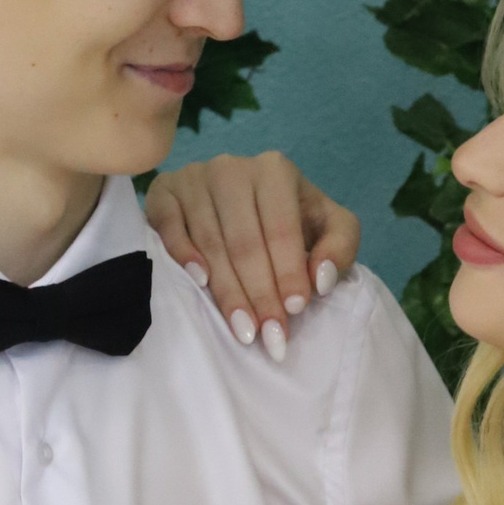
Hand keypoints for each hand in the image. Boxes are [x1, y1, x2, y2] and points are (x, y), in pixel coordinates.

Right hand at [145, 151, 360, 360]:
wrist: (240, 198)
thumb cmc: (288, 218)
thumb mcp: (327, 225)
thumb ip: (340, 246)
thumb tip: (320, 278)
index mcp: (274, 170)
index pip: (281, 229)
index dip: (288, 272)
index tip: (294, 310)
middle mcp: (231, 168)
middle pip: (245, 242)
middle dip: (260, 294)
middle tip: (269, 336)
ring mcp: (194, 178)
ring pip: (210, 242)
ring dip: (227, 291)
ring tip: (243, 330)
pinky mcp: (163, 191)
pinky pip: (169, 226)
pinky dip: (183, 255)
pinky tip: (199, 283)